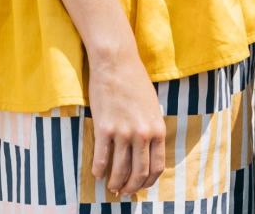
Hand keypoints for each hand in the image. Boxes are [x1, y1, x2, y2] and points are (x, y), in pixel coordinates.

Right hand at [87, 43, 166, 197]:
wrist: (117, 63)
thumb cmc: (135, 81)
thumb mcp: (152, 106)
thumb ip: (151, 128)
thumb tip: (147, 151)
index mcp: (157, 128)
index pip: (156, 166)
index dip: (148, 182)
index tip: (140, 186)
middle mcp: (142, 134)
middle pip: (139, 173)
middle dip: (131, 187)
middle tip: (124, 192)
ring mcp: (123, 132)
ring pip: (119, 171)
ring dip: (115, 183)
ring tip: (111, 187)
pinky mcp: (104, 128)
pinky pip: (101, 159)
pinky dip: (98, 171)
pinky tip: (97, 174)